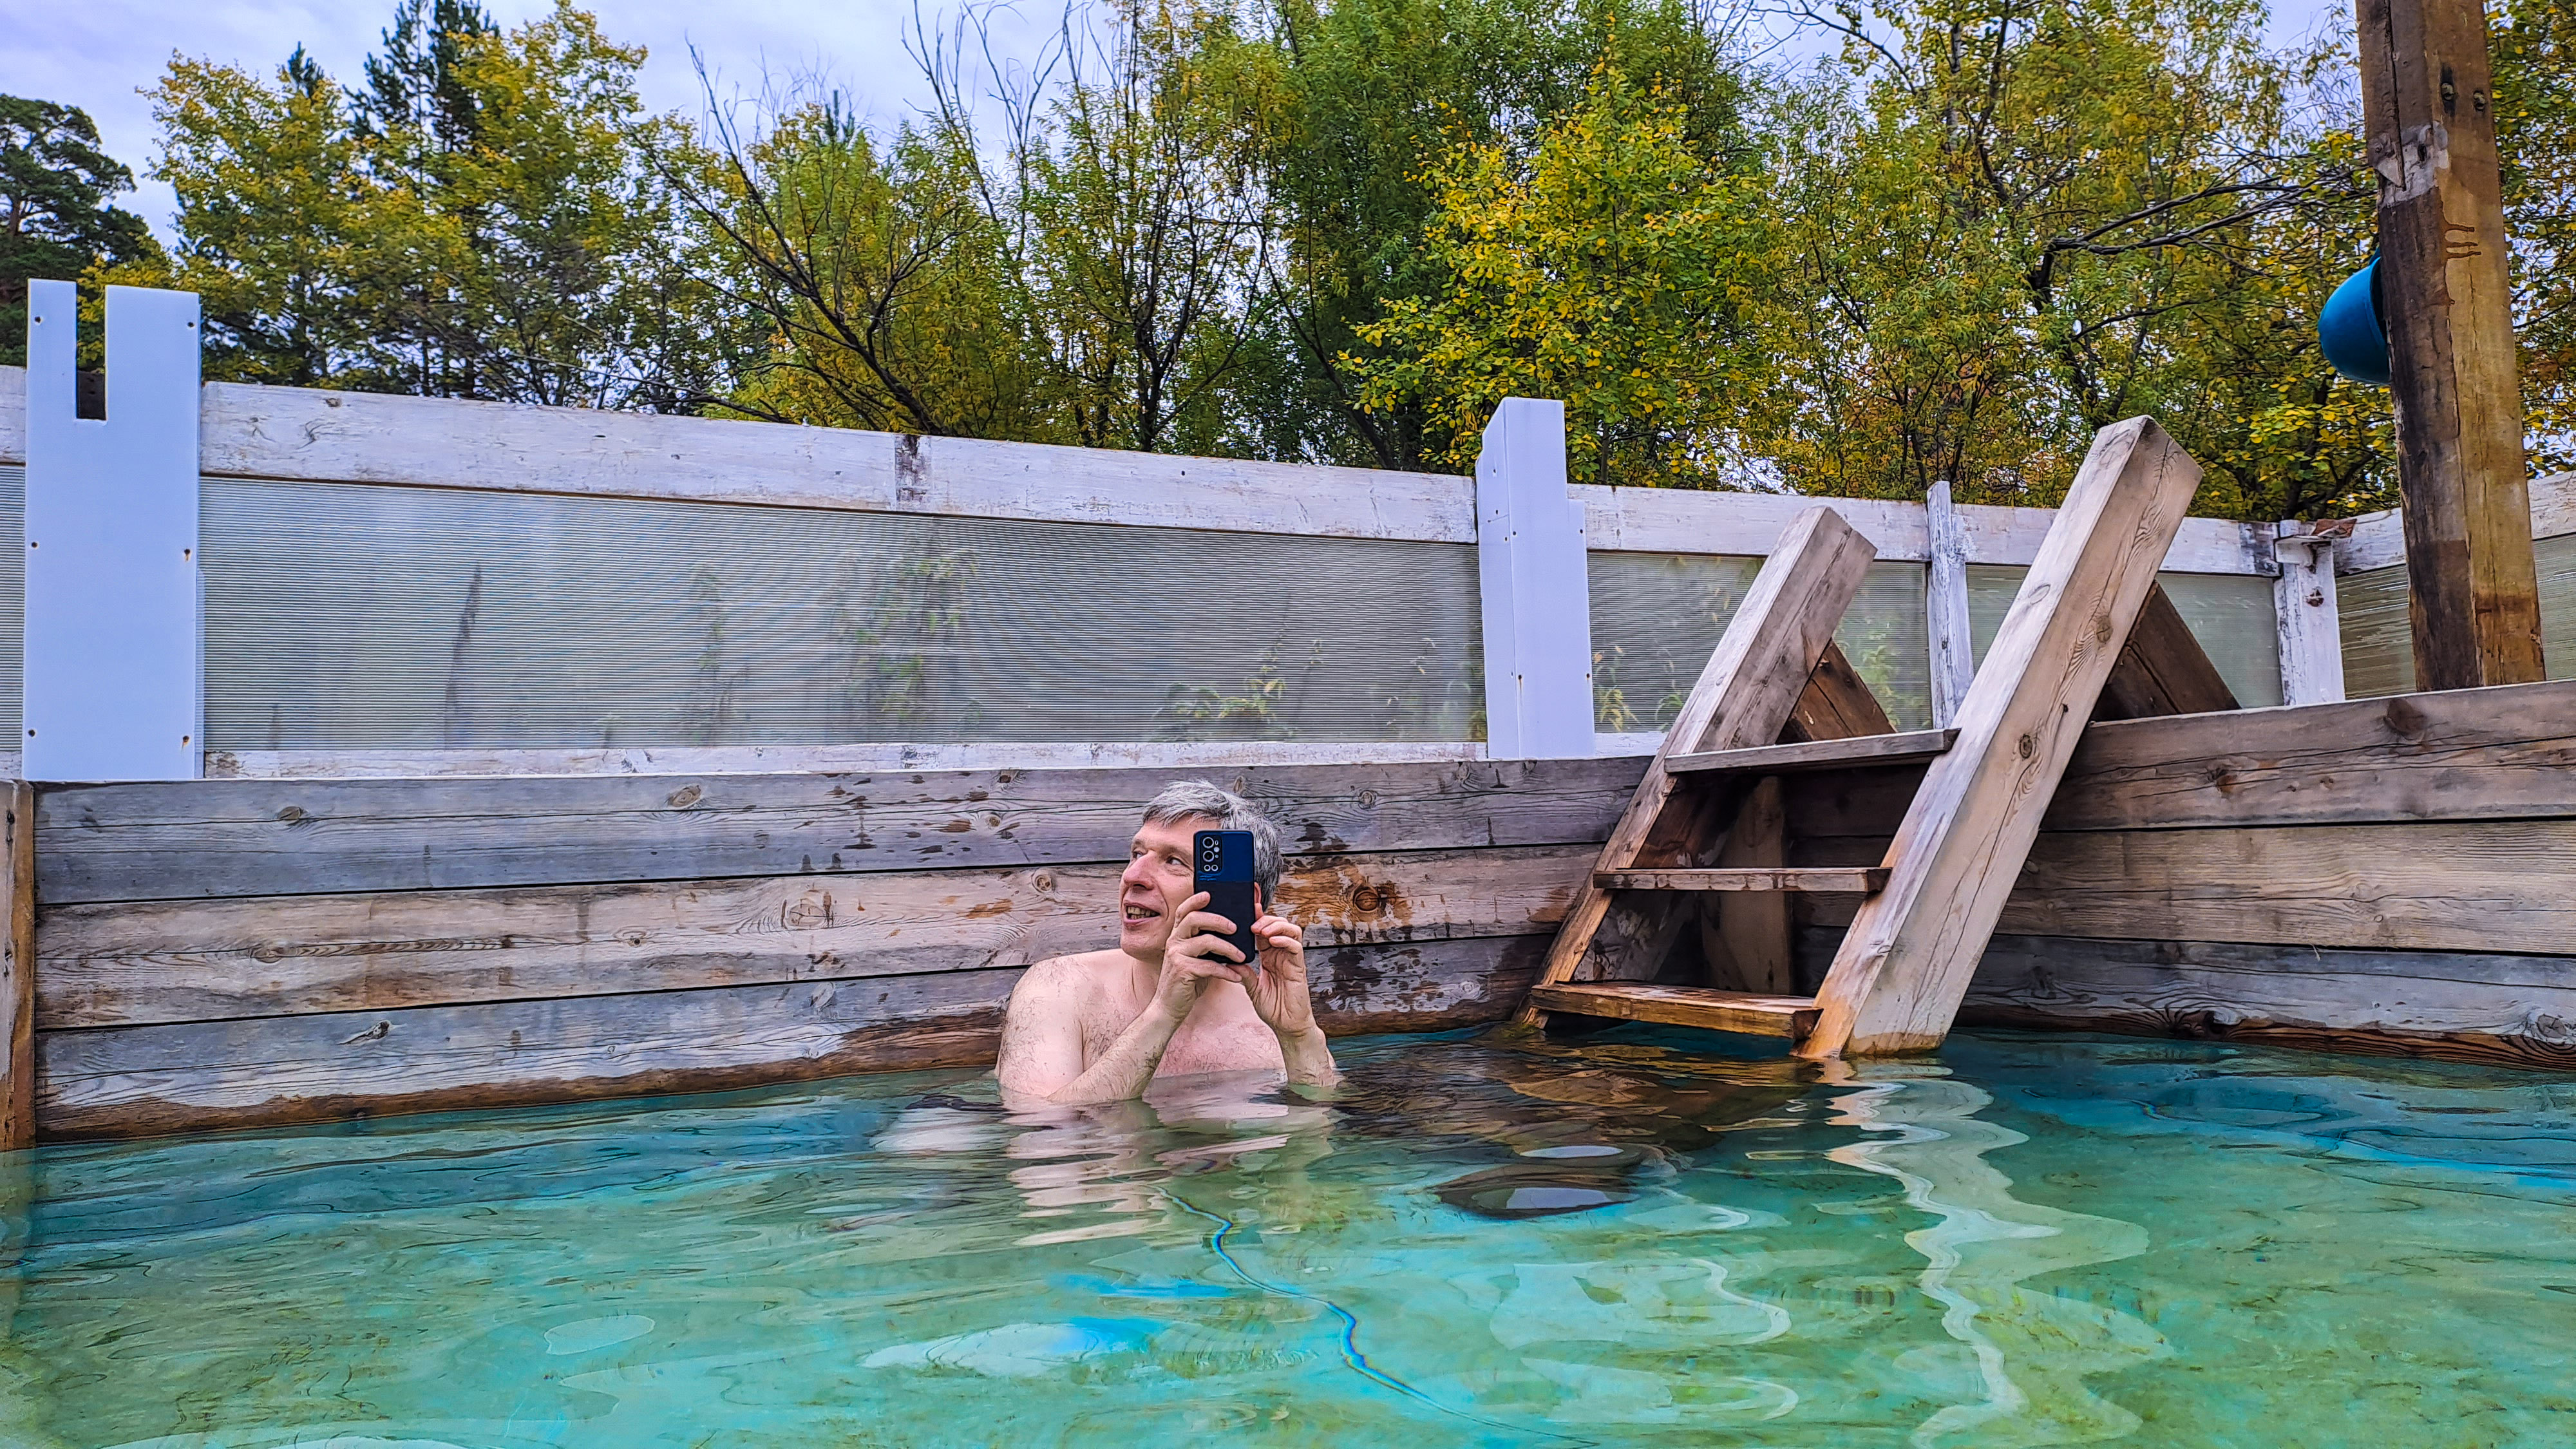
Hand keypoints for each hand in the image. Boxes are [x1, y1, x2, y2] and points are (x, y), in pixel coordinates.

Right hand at [1154, 891, 1251, 1023]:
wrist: (1169, 1007)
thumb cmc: (1186, 981)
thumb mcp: (1195, 958)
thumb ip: (1206, 944)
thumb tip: (1231, 932)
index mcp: (1177, 936)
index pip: (1183, 911)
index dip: (1195, 900)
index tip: (1209, 893)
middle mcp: (1174, 942)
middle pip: (1194, 919)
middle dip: (1218, 920)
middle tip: (1235, 927)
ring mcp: (1176, 956)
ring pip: (1205, 941)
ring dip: (1228, 948)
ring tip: (1242, 956)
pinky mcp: (1182, 971)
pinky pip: (1209, 966)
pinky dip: (1226, 971)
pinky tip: (1237, 976)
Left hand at [1242, 909, 1317, 1039]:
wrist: (1287, 1026)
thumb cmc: (1273, 1008)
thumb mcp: (1252, 989)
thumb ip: (1244, 974)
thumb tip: (1229, 960)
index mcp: (1270, 957)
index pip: (1264, 931)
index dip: (1256, 919)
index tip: (1245, 911)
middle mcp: (1281, 955)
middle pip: (1278, 925)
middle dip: (1265, 919)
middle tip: (1251, 922)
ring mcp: (1291, 960)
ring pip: (1291, 930)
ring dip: (1276, 926)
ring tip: (1261, 930)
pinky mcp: (1299, 967)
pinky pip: (1295, 946)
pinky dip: (1285, 939)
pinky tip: (1273, 941)